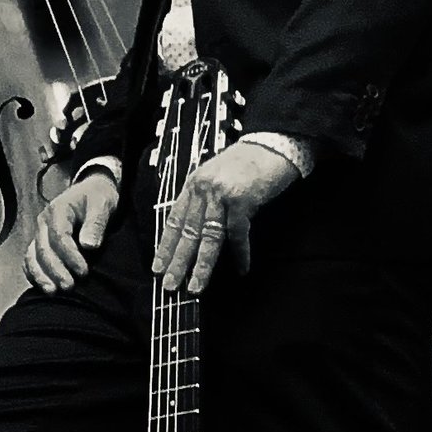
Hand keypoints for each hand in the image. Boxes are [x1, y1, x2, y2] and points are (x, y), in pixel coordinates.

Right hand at [25, 170, 119, 292]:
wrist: (91, 192)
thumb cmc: (97, 198)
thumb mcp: (102, 204)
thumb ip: (96, 223)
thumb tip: (89, 245)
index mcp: (58, 210)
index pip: (59, 236)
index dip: (70, 256)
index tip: (83, 271)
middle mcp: (43, 222)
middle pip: (43, 250)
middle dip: (56, 270)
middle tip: (69, 286)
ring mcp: (39, 233)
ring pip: (33, 257)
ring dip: (42, 276)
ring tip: (53, 291)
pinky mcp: (40, 243)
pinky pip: (30, 260)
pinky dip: (35, 274)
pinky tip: (45, 287)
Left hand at [152, 140, 299, 295]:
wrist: (273, 145)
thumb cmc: (248, 164)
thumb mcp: (217, 179)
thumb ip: (205, 202)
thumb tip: (197, 232)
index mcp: (193, 185)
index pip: (173, 220)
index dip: (165, 246)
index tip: (158, 268)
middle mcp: (202, 189)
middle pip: (187, 232)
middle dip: (178, 262)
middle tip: (170, 285)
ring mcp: (221, 194)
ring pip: (208, 237)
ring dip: (202, 265)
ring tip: (196, 287)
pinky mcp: (241, 200)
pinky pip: (237, 233)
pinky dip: (240, 253)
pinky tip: (241, 268)